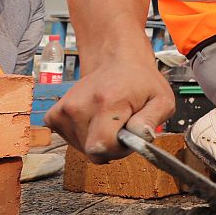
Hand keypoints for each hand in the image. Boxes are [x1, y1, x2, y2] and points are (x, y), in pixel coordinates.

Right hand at [46, 58, 174, 163]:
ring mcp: (62, 111)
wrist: (116, 63)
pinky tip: (95, 121)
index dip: (120, 149)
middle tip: (122, 125)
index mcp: (106, 102)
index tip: (129, 135)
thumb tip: (139, 137)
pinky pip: (70, 141)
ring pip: (82, 149)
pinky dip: (84, 137)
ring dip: (98, 140)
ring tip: (110, 120)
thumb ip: (152, 121)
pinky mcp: (53, 116)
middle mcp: (78, 106)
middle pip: (92, 151)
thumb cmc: (141, 83)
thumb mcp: (162, 100)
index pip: (102, 147)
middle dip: (111, 146)